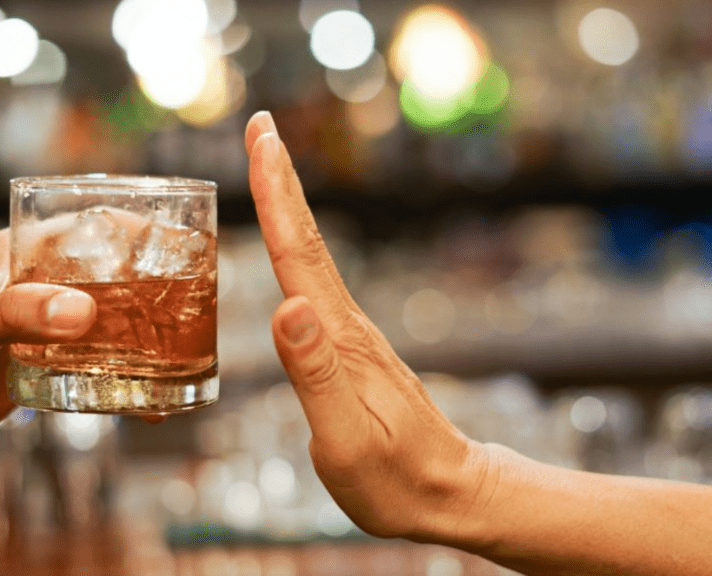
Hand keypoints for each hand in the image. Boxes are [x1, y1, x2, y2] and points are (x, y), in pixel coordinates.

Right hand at [244, 112, 495, 540]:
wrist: (449, 494)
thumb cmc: (395, 480)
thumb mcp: (346, 439)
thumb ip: (315, 375)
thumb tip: (287, 306)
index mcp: (337, 339)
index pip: (299, 254)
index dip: (278, 194)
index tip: (264, 139)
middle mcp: (344, 326)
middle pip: (306, 241)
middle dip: (282, 180)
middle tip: (262, 126)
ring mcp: (349, 336)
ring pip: (311, 259)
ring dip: (287, 207)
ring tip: (269, 168)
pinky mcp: (349, 352)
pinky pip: (314, 286)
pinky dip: (296, 250)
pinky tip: (289, 251)